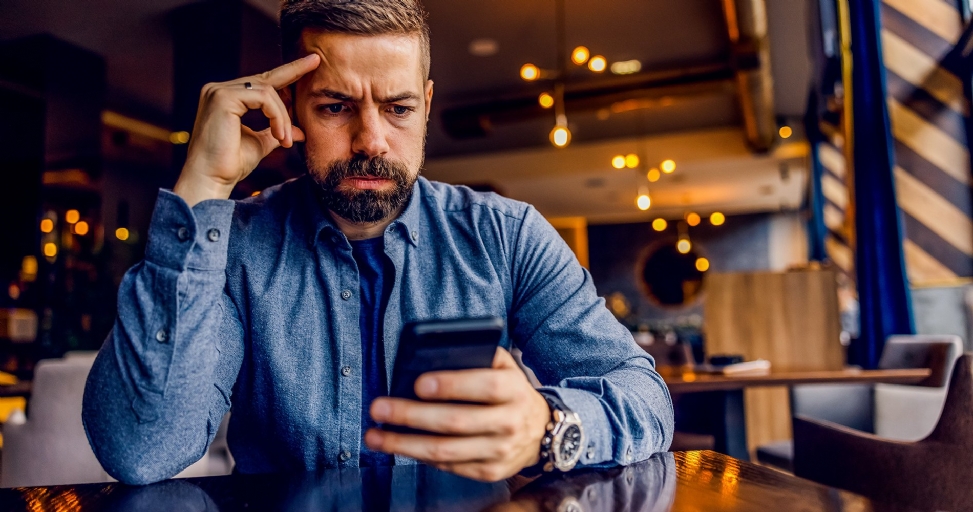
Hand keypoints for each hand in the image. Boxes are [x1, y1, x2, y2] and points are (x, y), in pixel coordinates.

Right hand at [173, 54, 320, 205]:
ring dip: (283, 117)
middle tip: (317, 61)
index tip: (310, 63)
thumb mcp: (259, 144)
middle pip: (267, 80)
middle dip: (294, 72)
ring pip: (268, 91)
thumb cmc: (230, 165)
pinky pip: (264, 98)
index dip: (287, 72)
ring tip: (285, 139)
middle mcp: (219, 89)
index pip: (261, 82)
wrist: (210, 180)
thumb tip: (299, 131)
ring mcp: (219, 91)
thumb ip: (275, 132)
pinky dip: (277, 116)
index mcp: (226, 98)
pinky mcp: (222, 98)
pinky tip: (279, 135)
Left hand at [365, 348, 550, 481]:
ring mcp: (500, 451)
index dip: (451, 385)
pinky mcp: (490, 471)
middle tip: (379, 409)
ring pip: (446, 450)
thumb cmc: (510, 391)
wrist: (541, 431)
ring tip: (375, 436)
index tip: (418, 384)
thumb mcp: (505, 367)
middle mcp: (509, 422)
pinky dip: (420, 457)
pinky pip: (449, 466)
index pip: (485, 387)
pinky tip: (400, 447)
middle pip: (456, 422)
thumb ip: (479, 355)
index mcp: (514, 390)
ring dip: (405, 445)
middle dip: (412, 416)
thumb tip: (436, 354)